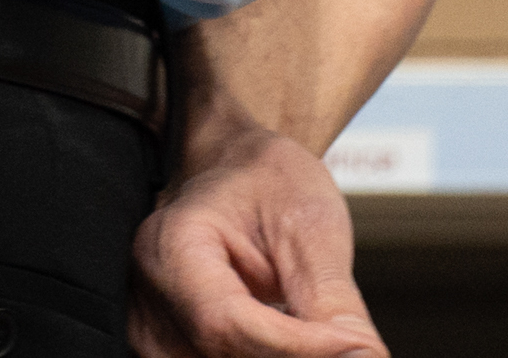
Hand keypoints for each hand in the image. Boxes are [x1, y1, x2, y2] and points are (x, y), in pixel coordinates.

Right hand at [130, 124, 383, 357]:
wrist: (237, 169)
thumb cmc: (267, 181)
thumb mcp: (311, 225)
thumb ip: (332, 301)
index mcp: (171, 247)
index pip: (227, 322)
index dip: (297, 347)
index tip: (357, 346)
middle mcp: (150, 296)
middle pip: (222, 355)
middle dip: (294, 355)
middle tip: (347, 340)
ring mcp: (154, 328)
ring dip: (277, 356)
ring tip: (322, 336)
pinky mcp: (171, 348)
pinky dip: (263, 356)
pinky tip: (295, 344)